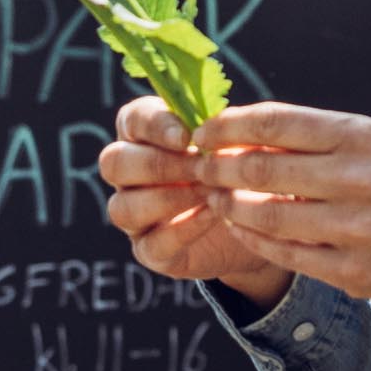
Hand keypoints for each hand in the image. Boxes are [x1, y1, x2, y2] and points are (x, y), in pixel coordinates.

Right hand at [100, 97, 294, 303]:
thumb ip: (218, 129)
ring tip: (210, 192)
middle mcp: (128, 175)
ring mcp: (133, 215)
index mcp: (142, 135)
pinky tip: (213, 214)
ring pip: (122, 207)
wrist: (256, 219)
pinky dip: (183, 229)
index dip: (154, 126)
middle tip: (201, 167)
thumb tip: (212, 122)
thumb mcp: (234, 141)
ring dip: (168, 198)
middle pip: (114, 163)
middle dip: (159, 164)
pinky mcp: (148, 251)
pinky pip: (151, 244)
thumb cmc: (238, 166)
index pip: (131, 120)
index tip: (186, 137)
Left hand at [184, 101, 370, 340]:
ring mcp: (353, 229)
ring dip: (228, 206)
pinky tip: (240, 227)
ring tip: (215, 197)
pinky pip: (282, 253)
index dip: (226, 126)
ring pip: (263, 216)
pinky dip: (252, 238)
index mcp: (361, 136)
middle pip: (258, 170)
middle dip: (216, 167)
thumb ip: (314, 140)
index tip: (201, 130)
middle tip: (198, 166)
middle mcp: (357, 178)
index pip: (274, 122)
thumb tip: (239, 133)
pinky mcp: (350, 271)